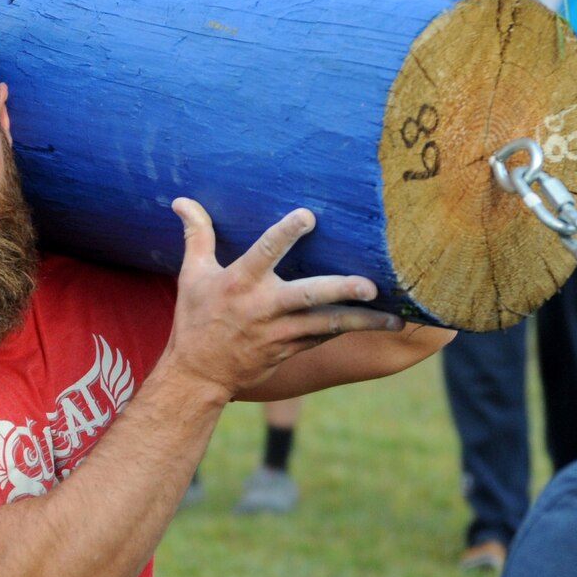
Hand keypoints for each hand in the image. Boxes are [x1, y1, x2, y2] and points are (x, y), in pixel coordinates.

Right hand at [161, 197, 398, 401]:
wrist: (199, 376)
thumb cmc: (196, 320)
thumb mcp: (191, 275)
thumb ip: (196, 236)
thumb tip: (181, 200)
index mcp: (239, 282)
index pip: (265, 252)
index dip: (286, 233)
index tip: (309, 216)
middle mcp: (264, 307)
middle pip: (309, 295)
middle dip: (341, 290)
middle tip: (370, 285)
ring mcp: (280, 332)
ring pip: (328, 324)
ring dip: (363, 321)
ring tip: (396, 320)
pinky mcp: (291, 349)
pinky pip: (325, 337)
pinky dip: (348, 329)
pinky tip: (377, 324)